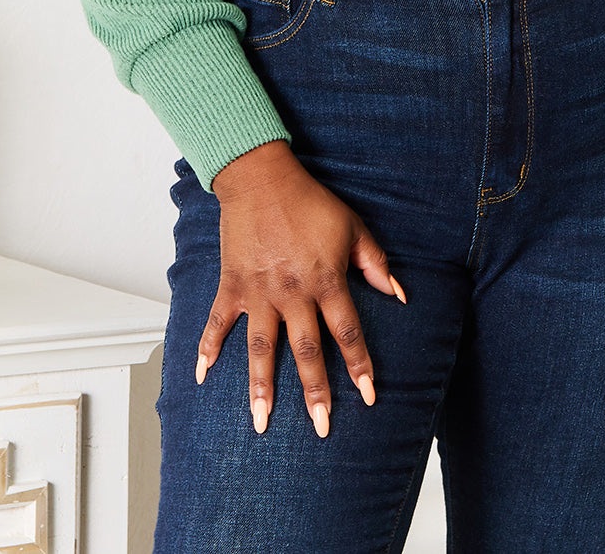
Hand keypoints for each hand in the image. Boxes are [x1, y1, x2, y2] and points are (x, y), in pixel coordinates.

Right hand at [198, 140, 406, 437]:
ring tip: (262, 422)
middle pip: (307, 350)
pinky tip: (203, 376)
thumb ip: (376, 264)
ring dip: (262, 386)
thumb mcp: (353, 226)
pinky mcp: (233, 285)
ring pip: (263, 348)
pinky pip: (218, 322)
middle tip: (321, 426)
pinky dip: (208, 348)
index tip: (368, 396)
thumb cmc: (310, 201)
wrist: (262, 178)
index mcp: (326, 280)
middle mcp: (293, 292)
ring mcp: (260, 292)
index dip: (360, 365)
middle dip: (315, 391)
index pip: (348, 332)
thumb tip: (401, 295)